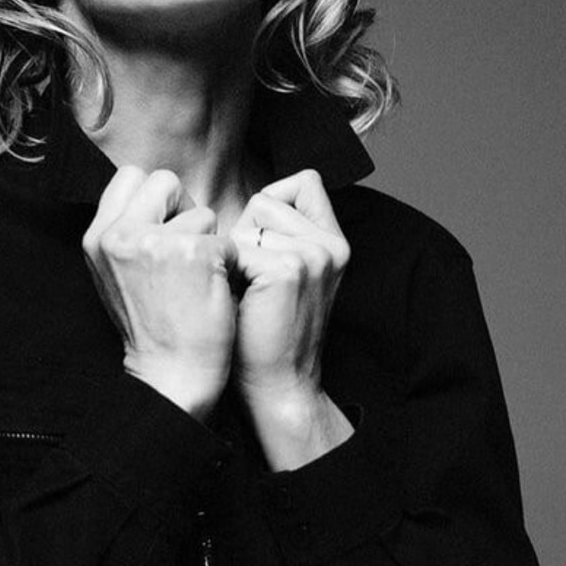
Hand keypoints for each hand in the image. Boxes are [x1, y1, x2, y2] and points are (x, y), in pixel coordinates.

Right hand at [83, 166, 236, 420]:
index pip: (130, 177)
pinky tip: (213, 294)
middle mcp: (120, 234)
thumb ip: (126, 234)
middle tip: (189, 252)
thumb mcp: (117, 275)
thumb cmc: (153, 329)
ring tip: (197, 282)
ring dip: (209, 242)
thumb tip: (152, 198)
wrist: (171, 376)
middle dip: (184, 209)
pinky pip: (226, 240)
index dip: (156, 200)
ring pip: (201, 211)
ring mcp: (156, 241)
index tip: (165, 232)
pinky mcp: (195, 252)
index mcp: (98, 237)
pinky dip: (228, 265)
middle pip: (164, 180)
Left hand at [231, 169, 353, 465]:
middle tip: (254, 284)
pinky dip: (230, 274)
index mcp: (335, 241)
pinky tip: (244, 304)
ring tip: (250, 294)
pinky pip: (238, 247)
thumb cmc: (267, 331)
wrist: (278, 384)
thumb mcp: (284, 272)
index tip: (264, 251)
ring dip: (237, 255)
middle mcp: (332, 243)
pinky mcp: (290, 269)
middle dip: (247, 235)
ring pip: (251, 222)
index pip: (303, 181)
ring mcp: (315, 254)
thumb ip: (279, 232)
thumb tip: (251, 202)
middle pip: (266, 199)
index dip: (270, 208)